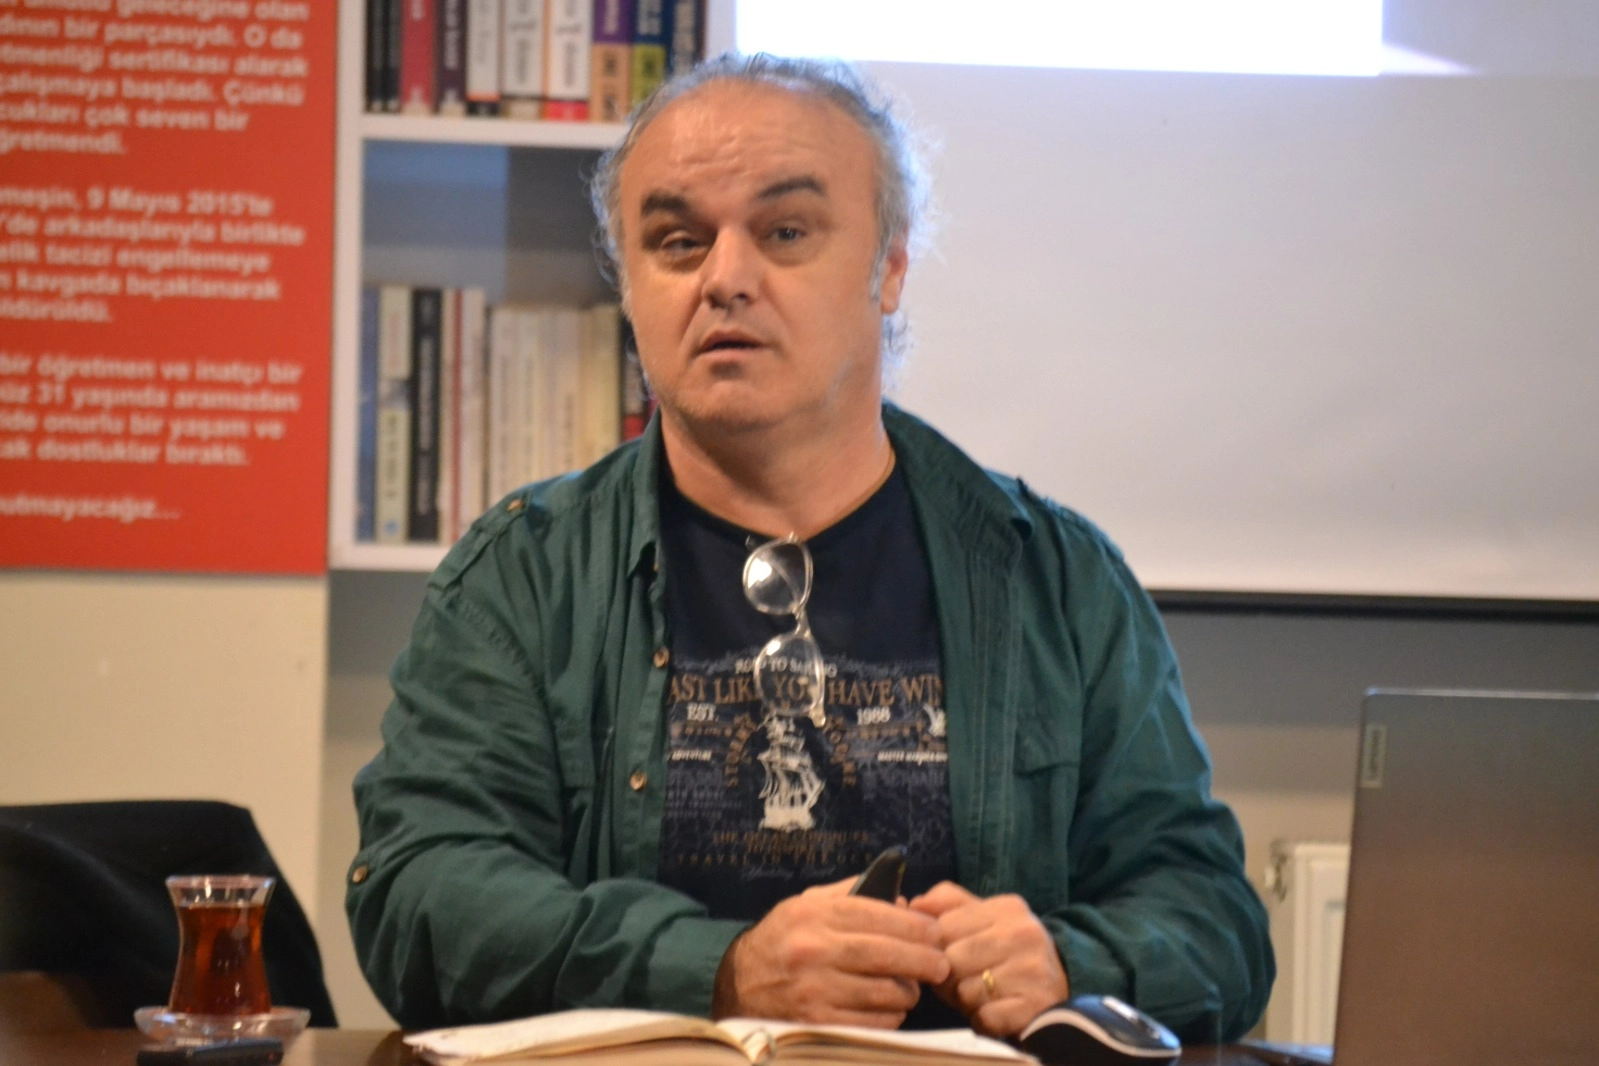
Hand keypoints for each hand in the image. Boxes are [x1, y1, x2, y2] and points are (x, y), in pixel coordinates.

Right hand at [713, 876, 950, 1027]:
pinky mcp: (818, 1024)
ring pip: (886, 993)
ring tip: (910, 987)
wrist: (738, 987)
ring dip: (907, 992)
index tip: (935, 933)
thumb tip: (899, 899)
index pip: (878, 916)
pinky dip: (890, 1016)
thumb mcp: (804, 905)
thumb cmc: (781, 942)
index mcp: (813, 915)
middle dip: (924, 960)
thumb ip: (849, 894)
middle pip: (888, 955)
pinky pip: (874, 1022)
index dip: (915, 926)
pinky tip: (888, 1007)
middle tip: (941, 964)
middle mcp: (814, 950)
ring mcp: (815, 990)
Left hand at [910, 882, 1069, 1037]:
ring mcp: (1033, 971)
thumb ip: (948, 903)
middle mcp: (1024, 934)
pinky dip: (983, 1020)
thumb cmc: (1009, 949)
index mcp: (1007, 907)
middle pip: (951, 960)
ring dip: (966, 1000)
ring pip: (965, 991)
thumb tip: (913, 904)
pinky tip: (996, 1010)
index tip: (950, 954)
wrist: (1062, 983)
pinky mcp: (1035, 1006)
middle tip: (965, 979)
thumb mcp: (984, 916)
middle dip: (949, 976)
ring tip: (983, 994)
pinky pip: (984, 1017)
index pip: (943, 927)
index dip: (938, 947)